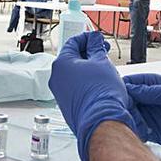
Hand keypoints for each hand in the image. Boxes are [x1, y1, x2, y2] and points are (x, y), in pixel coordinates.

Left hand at [49, 31, 144, 160]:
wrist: (101, 122)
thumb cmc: (101, 94)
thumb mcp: (102, 62)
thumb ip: (96, 47)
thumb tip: (94, 41)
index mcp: (61, 64)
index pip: (73, 42)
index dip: (88, 38)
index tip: (98, 40)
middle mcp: (56, 78)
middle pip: (72, 58)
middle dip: (89, 54)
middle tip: (103, 53)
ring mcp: (59, 93)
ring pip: (73, 74)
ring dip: (88, 68)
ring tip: (104, 70)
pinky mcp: (66, 105)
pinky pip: (74, 88)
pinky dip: (85, 82)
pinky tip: (99, 85)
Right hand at [123, 73, 160, 150]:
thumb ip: (153, 91)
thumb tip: (131, 89)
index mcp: (151, 84)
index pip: (129, 83)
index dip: (120, 87)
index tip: (115, 94)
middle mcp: (146, 98)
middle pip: (124, 99)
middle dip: (120, 104)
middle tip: (119, 110)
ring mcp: (146, 114)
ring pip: (127, 114)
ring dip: (124, 118)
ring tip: (128, 121)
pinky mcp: (148, 129)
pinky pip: (134, 128)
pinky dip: (131, 130)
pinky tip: (132, 131)